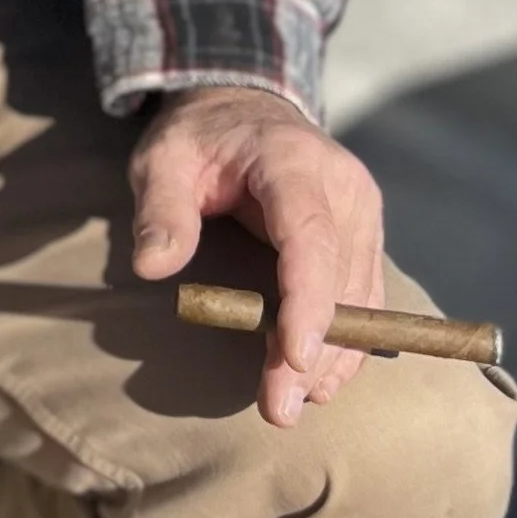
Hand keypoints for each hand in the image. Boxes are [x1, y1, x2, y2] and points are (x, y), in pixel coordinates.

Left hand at [128, 85, 385, 428]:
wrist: (242, 106)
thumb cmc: (198, 136)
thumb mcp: (162, 159)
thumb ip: (160, 211)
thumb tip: (153, 267)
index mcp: (293, 161)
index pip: (311, 238)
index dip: (308, 302)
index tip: (294, 359)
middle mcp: (343, 186)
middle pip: (340, 279)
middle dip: (316, 350)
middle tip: (280, 410)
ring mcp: (361, 210)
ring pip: (360, 295)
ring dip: (334, 355)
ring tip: (296, 404)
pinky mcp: (363, 233)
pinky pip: (363, 293)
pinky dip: (346, 339)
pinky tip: (321, 378)